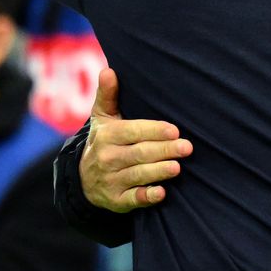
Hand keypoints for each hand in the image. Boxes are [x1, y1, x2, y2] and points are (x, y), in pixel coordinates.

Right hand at [81, 68, 192, 212]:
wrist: (83, 178)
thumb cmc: (104, 140)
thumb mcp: (103, 117)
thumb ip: (108, 94)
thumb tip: (108, 70)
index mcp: (107, 135)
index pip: (133, 132)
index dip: (154, 131)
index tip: (174, 130)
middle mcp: (107, 158)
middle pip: (139, 153)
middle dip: (164, 151)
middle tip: (187, 147)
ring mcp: (110, 181)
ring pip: (137, 175)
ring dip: (158, 172)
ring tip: (177, 168)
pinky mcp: (115, 201)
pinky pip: (132, 200)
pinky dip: (146, 197)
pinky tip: (162, 193)